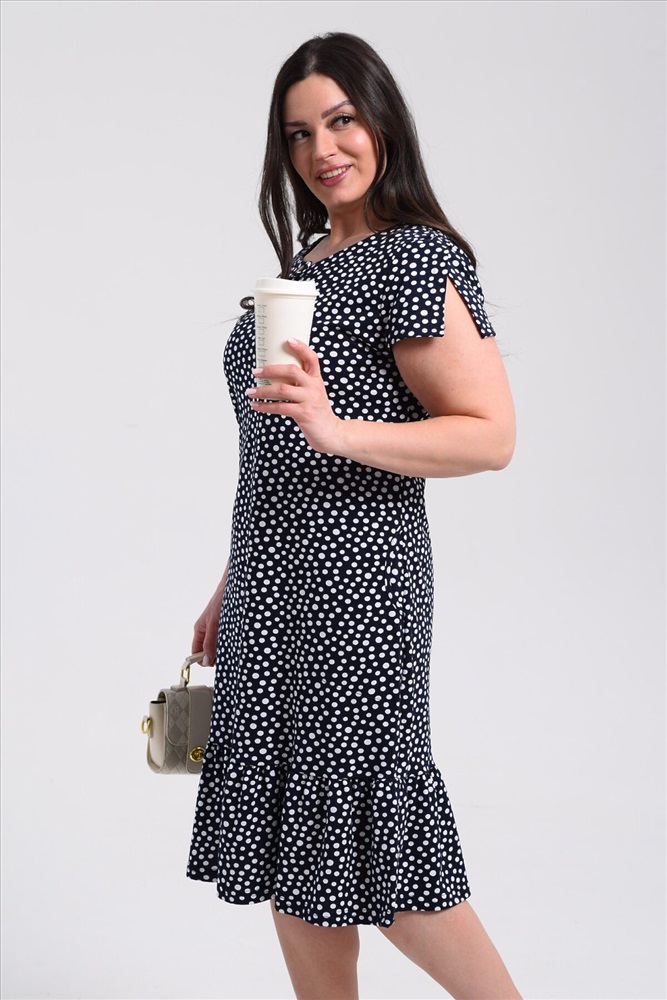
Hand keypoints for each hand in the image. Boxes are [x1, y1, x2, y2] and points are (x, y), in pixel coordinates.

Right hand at [192, 565, 228, 664]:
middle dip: (218, 655)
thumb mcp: (215, 624)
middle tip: (229, 651)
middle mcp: (208, 631)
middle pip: (209, 652)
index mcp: (200, 630)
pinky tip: (240, 638)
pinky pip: (229, 640)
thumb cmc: (222, 599)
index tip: (215, 662)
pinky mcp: (229, 627)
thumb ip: (210, 643)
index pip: (196, 653)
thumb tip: (205, 661)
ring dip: (228, 648)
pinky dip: (234, 642)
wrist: (237, 584)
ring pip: (220, 647)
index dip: (203, 660)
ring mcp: (218, 629)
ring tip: (236, 642)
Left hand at [245, 338, 343, 454]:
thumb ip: (300, 383)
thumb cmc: (316, 411)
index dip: (301, 347)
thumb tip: (274, 375)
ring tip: (250, 391)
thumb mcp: (313, 392)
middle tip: (255, 371)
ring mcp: (310, 400)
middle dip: (270, 370)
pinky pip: (280, 407)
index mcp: (316, 379)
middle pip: (291, 370)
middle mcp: (314, 387)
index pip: (312, 358)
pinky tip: (256, 406)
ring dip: (262, 390)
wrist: (330, 432)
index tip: (288, 340)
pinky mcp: (304, 414)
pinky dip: (265, 406)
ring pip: (282, 390)